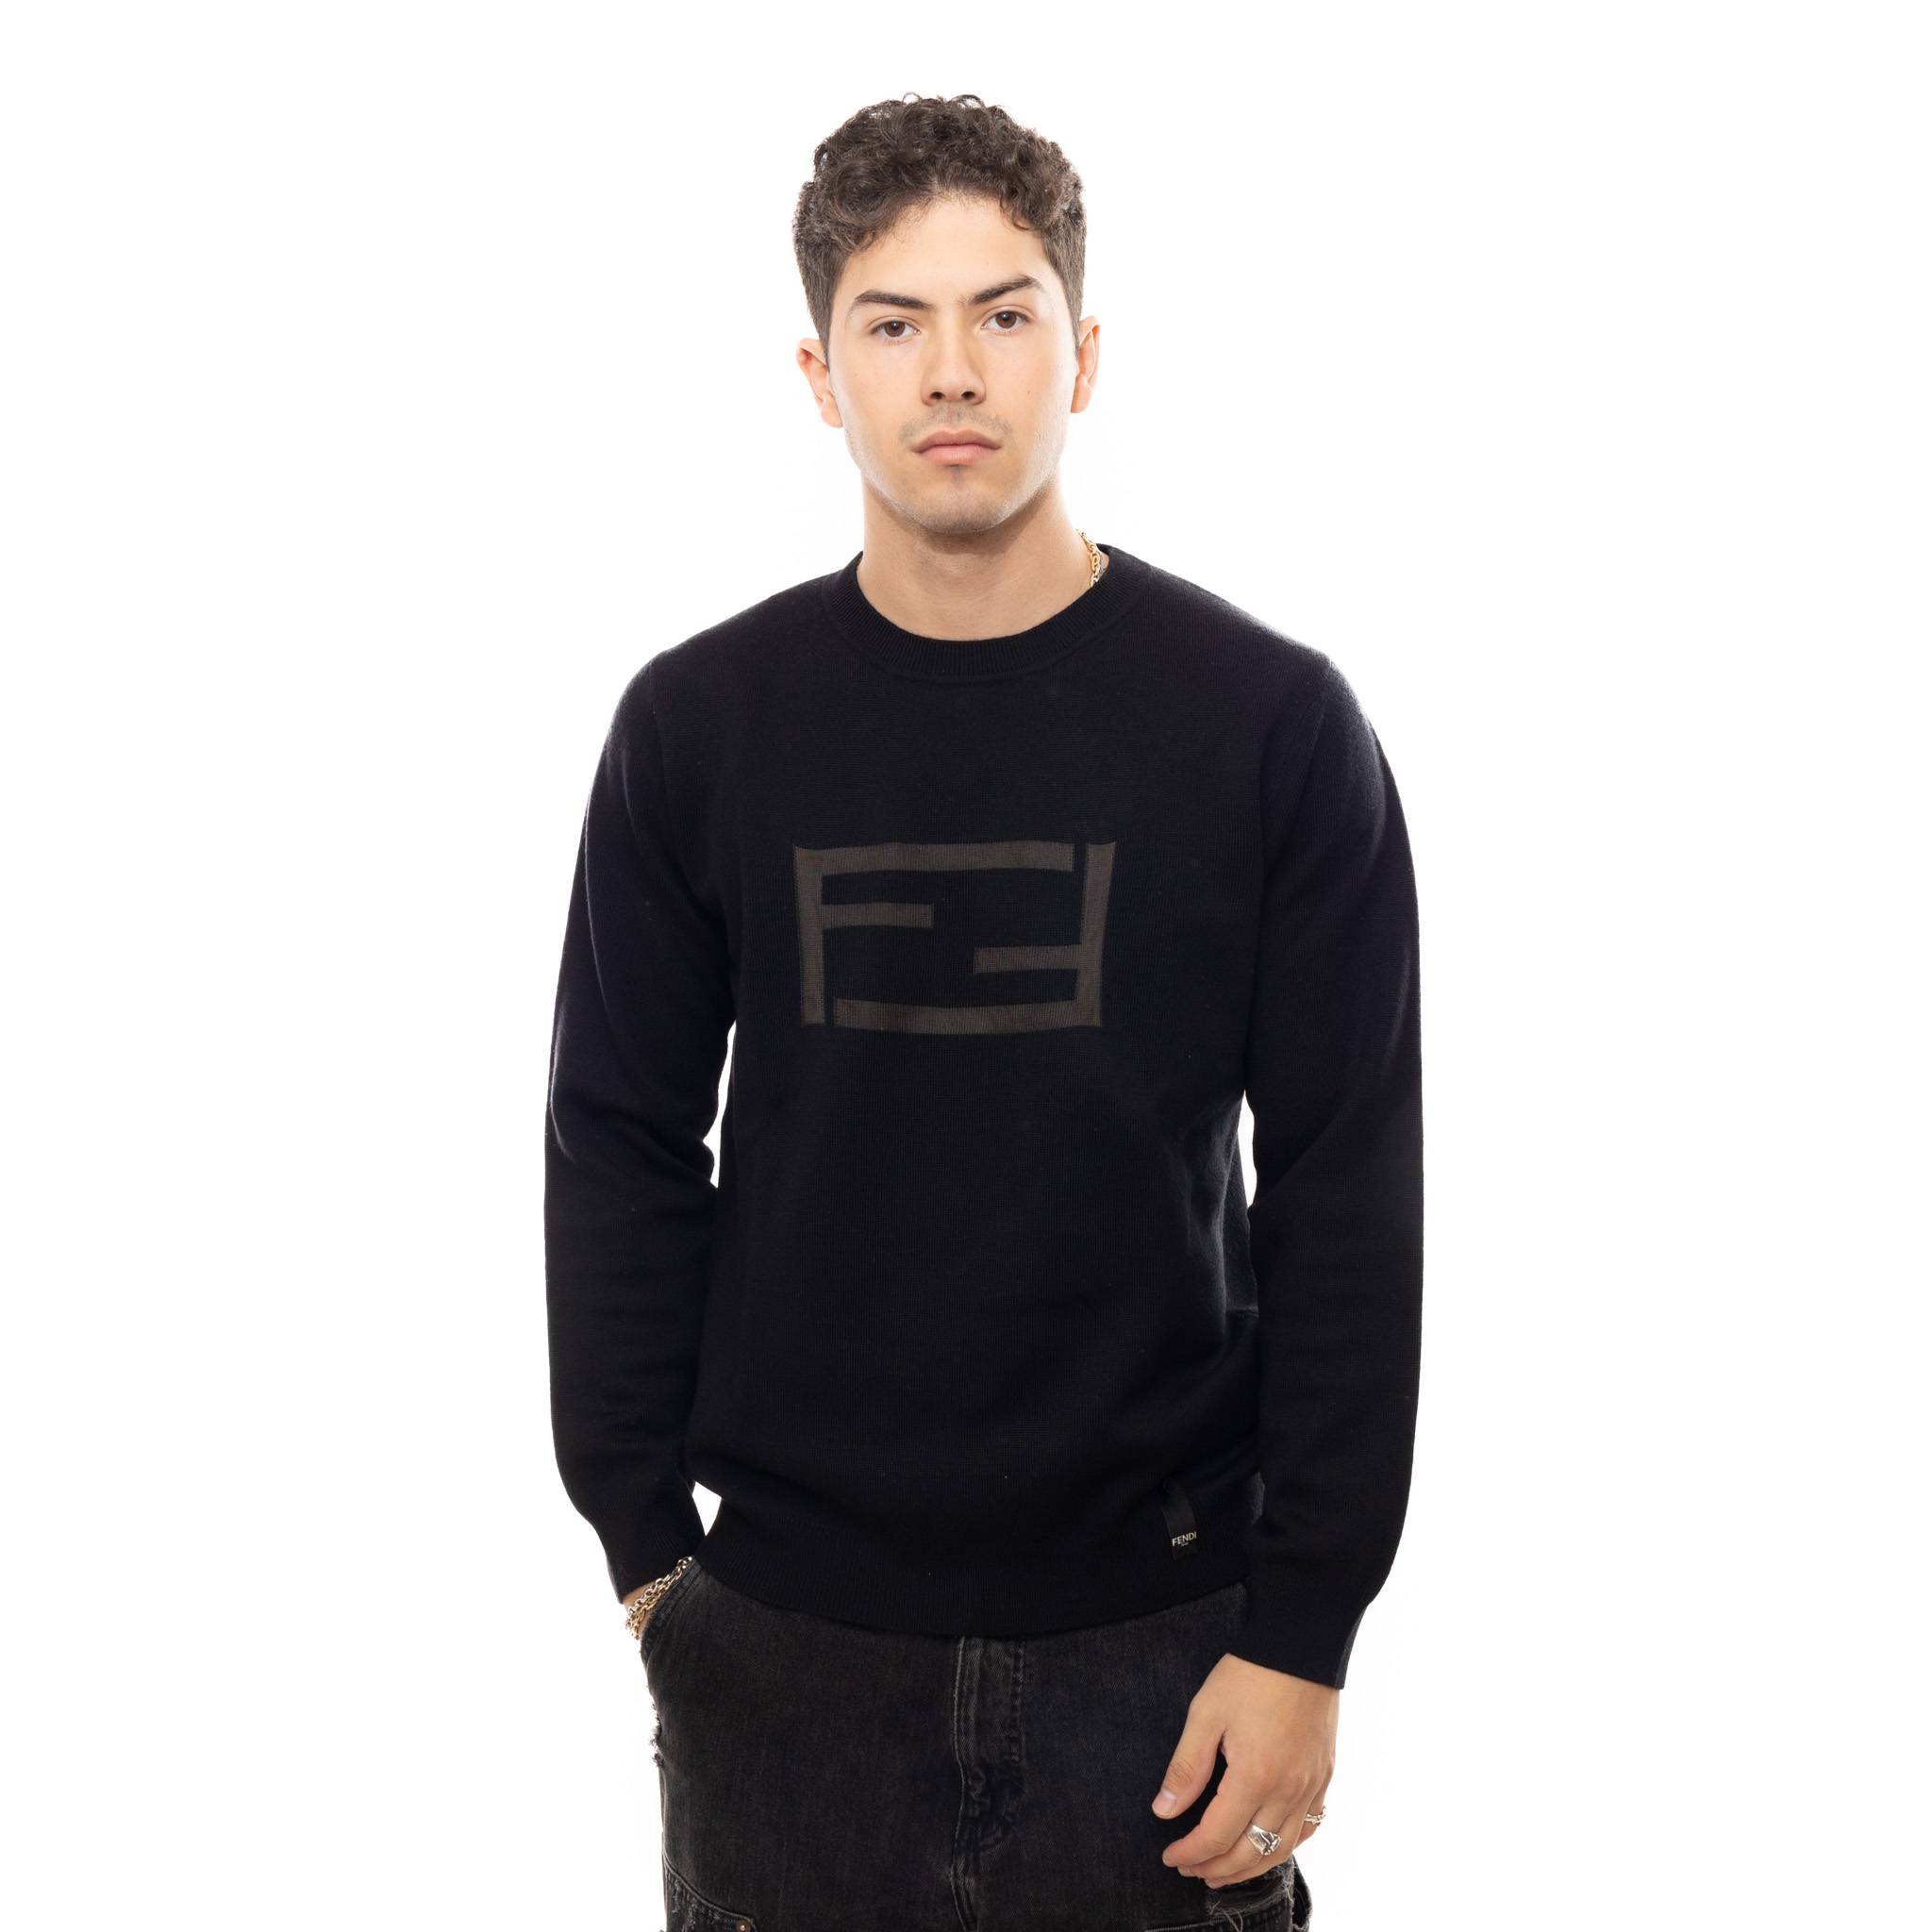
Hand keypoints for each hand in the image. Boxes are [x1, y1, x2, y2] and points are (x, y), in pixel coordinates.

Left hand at [1151, 1653, 1336, 1888]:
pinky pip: (1309, 1828)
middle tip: (1191, 1868)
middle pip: (1251, 1853)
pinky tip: (1268, 1845)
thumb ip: (1186, 1766)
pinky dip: (1285, 1846)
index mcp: (1256, 1776)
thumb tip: (1164, 1810)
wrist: (1301, 1645)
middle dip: (1216, 1868)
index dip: (1191, 1853)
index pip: (1218, 1836)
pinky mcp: (1324, 1776)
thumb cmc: (1250, 1674)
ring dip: (1250, 1868)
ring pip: (1282, 1849)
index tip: (1170, 1856)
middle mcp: (1289, 1790)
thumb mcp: (1206, 1712)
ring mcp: (1312, 1786)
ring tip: (1223, 1870)